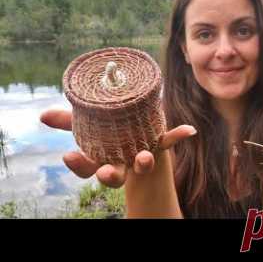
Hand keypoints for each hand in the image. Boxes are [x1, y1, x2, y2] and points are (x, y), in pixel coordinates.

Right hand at [40, 109, 195, 187]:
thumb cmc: (109, 130)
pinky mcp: (159, 144)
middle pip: (113, 176)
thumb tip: (42, 115)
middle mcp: (122, 161)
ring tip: (144, 158)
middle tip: (106, 172)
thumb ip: (68, 120)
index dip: (78, 165)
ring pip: (140, 164)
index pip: (86, 168)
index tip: (69, 156)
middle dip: (109, 176)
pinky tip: (189, 129)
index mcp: (102, 157)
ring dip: (143, 162)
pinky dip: (179, 134)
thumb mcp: (88, 125)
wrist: (137, 132)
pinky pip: (168, 140)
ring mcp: (141, 154)